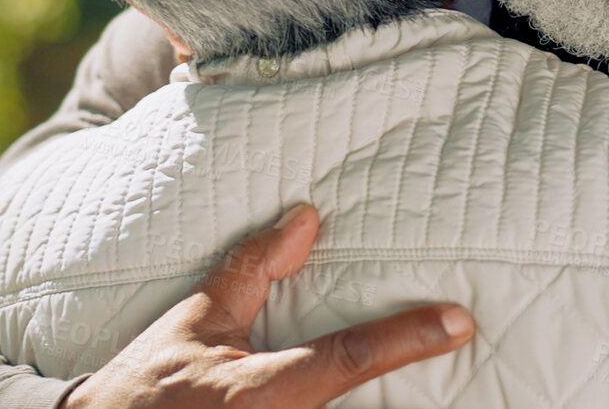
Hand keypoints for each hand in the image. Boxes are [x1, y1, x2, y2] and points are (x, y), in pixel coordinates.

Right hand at [60, 204, 475, 408]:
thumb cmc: (149, 386)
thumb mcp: (197, 320)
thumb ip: (254, 271)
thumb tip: (307, 218)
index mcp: (259, 393)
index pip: (347, 358)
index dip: (408, 338)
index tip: (459, 322)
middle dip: (406, 387)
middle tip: (447, 347)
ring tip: (434, 381)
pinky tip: (369, 401)